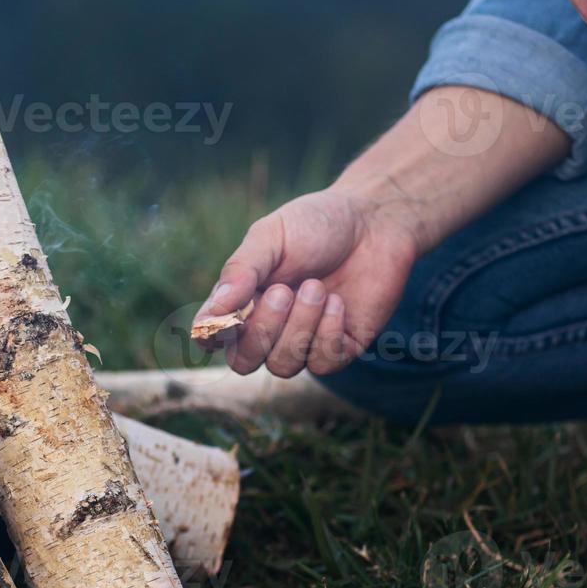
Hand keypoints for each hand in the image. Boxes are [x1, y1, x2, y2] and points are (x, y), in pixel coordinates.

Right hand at [193, 189, 421, 377]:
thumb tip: (213, 313)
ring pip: (282, 366)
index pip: (211, 336)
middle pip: (244, 361)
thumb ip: (240, 271)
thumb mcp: (270, 236)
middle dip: (263, 330)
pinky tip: (338, 302)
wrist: (375, 221)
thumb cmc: (316, 224)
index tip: (229, 316)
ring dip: (299, 327)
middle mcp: (267, 327)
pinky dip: (328, 333)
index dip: (212, 335)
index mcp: (242, 300)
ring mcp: (303, 341)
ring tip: (318, 287)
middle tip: (284, 290)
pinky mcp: (340, 347)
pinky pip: (322, 363)